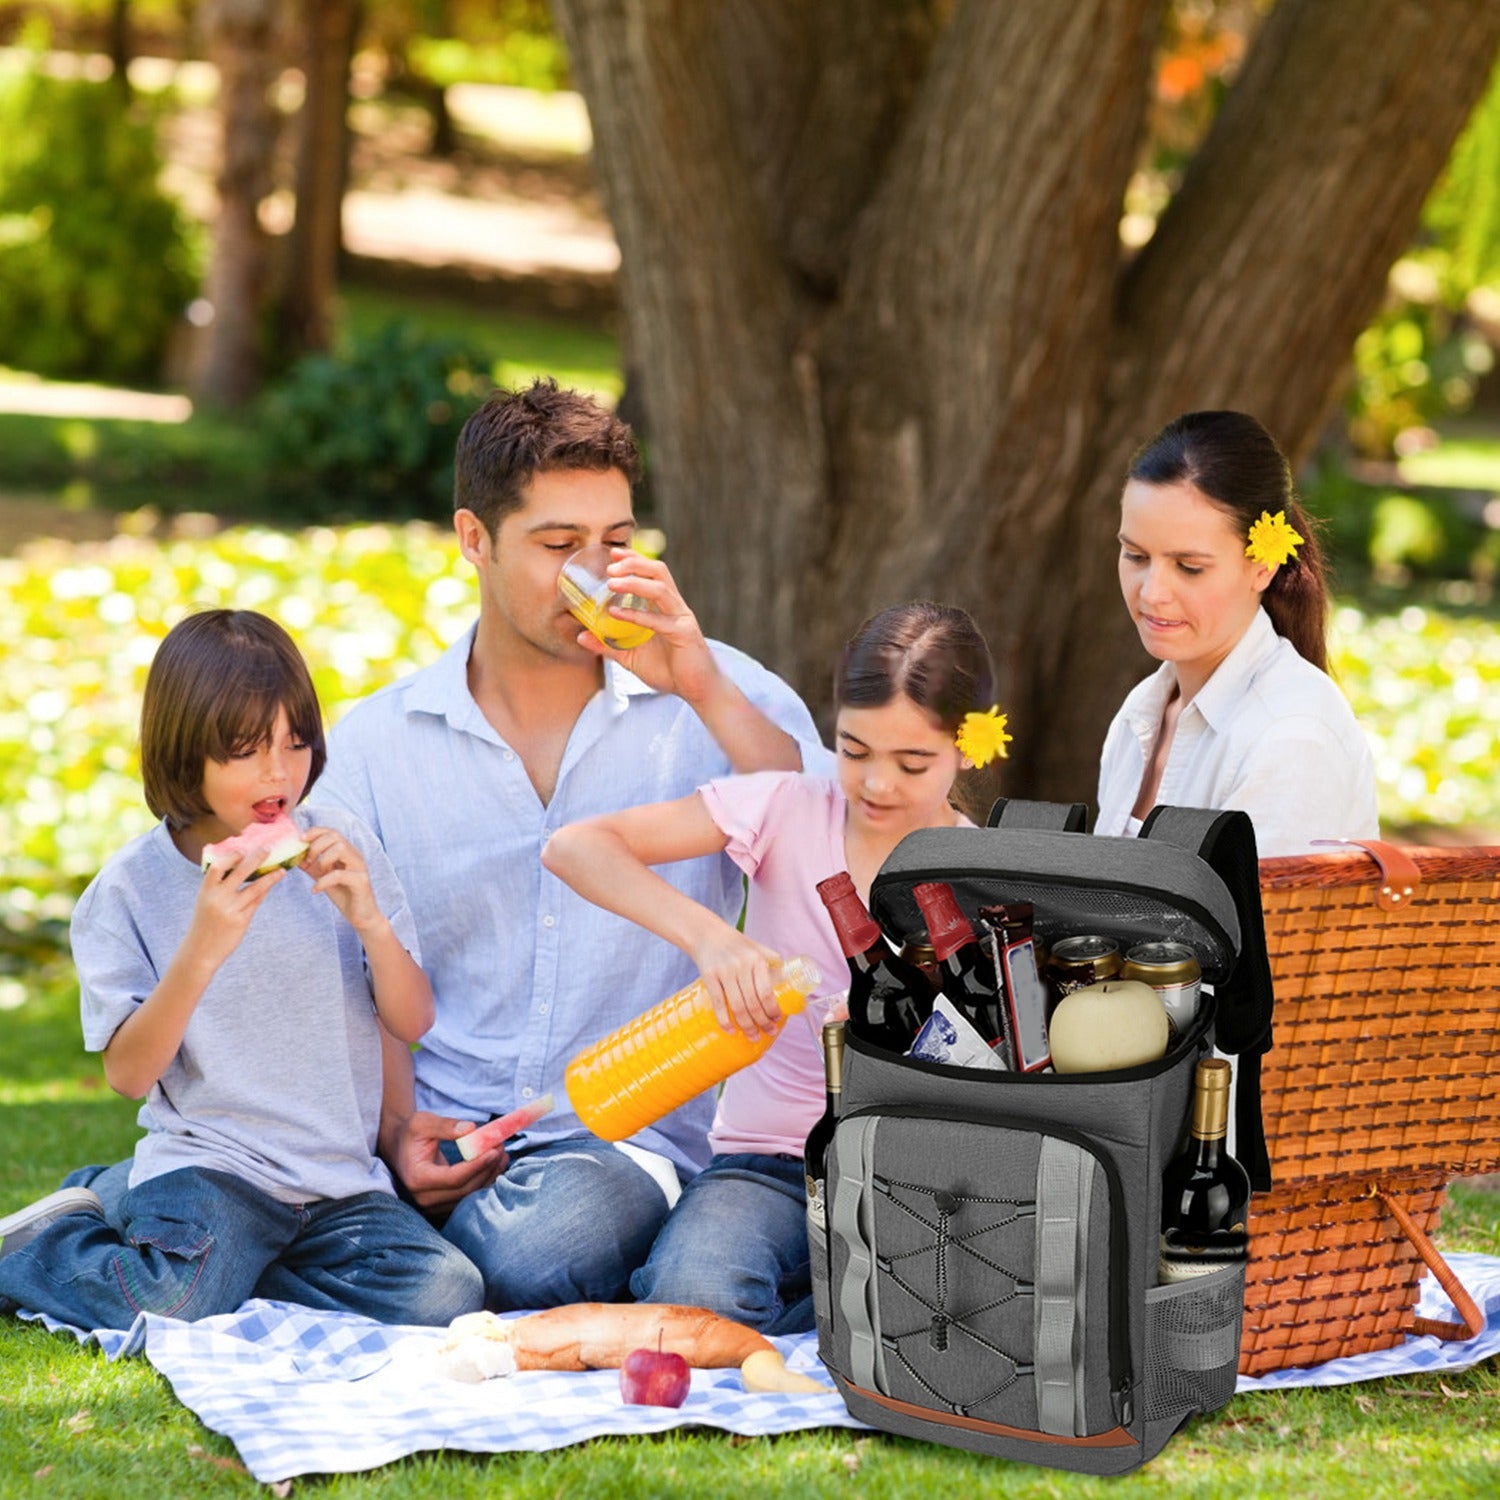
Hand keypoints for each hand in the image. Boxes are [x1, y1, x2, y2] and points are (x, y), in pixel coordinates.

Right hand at [186, 847, 285, 969]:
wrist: (200, 951)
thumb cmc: (204, 923)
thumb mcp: (205, 902)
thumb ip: (218, 887)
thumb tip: (238, 869)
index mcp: (205, 891)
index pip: (217, 867)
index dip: (230, 857)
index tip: (242, 850)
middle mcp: (217, 898)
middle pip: (240, 872)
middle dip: (256, 858)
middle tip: (268, 849)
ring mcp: (230, 909)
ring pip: (255, 888)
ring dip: (270, 877)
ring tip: (282, 870)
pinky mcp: (241, 920)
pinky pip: (256, 902)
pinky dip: (264, 891)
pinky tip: (272, 884)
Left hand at [302, 825, 380, 930]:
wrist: (361, 915)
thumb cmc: (344, 894)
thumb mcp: (323, 876)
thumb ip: (312, 865)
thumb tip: (295, 856)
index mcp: (347, 852)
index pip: (332, 832)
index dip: (315, 832)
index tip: (300, 840)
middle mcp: (355, 855)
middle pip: (336, 837)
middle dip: (316, 846)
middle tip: (308, 861)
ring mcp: (359, 867)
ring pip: (341, 848)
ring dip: (323, 859)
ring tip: (317, 872)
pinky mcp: (360, 882)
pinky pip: (340, 875)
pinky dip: (323, 881)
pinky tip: (316, 889)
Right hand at [383, 1109, 507, 1210]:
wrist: (399, 1148)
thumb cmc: (411, 1134)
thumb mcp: (422, 1122)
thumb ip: (445, 1126)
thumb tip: (471, 1129)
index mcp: (418, 1178)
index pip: (454, 1178)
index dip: (476, 1165)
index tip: (494, 1150)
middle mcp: (425, 1198)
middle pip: (465, 1189)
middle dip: (487, 1168)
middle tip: (501, 1147)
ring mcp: (434, 1205)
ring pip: (469, 1195)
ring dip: (490, 1175)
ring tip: (503, 1153)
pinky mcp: (443, 1205)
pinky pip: (468, 1196)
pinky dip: (485, 1181)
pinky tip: (496, 1165)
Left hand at [574, 549, 719, 704]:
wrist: (698, 690)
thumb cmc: (669, 671)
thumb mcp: (631, 657)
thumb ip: (608, 645)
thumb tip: (581, 636)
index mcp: (666, 607)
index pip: (652, 573)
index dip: (634, 559)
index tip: (613, 553)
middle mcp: (675, 607)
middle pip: (658, 571)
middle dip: (634, 563)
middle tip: (610, 564)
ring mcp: (681, 618)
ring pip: (660, 589)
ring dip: (634, 582)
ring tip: (611, 582)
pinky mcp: (685, 634)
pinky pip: (659, 620)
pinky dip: (637, 614)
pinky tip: (617, 613)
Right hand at [690, 927, 790, 1039]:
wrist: (707, 934)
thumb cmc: (736, 944)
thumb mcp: (757, 948)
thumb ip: (773, 963)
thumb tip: (791, 982)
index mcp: (757, 960)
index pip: (767, 991)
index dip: (773, 1009)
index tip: (777, 1020)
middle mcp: (741, 965)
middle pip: (753, 1003)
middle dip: (762, 1022)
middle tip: (768, 1032)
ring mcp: (724, 972)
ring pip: (737, 1006)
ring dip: (746, 1026)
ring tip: (752, 1036)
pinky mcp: (709, 976)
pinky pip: (718, 1003)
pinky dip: (724, 1020)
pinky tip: (730, 1031)